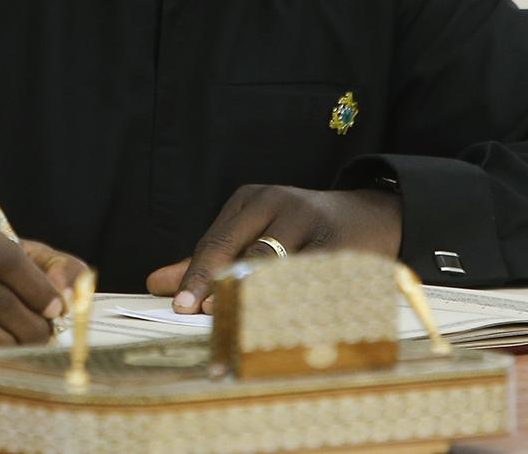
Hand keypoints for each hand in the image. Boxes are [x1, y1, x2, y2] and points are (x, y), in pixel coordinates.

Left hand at [145, 184, 401, 312]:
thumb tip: (156, 283)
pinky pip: (313, 279)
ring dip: (259, 299)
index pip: (216, 241)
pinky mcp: (343, 246)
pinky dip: (297, 303)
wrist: (371, 217)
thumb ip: (207, 259)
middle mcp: (281, 204)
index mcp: (253, 200)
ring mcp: (313, 223)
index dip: (198, 275)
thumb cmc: (299, 231)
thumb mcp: (252, 233)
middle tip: (207, 316)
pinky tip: (283, 324)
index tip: (182, 307)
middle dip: (224, 287)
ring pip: (279, 267)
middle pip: (245, 252)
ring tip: (241, 326)